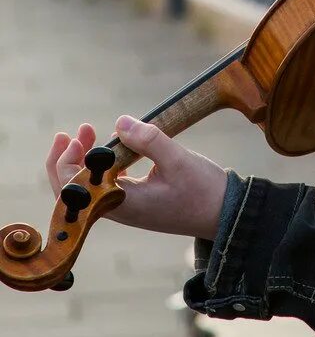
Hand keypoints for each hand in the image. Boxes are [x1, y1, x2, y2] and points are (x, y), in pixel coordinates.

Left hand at [45, 117, 228, 241]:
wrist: (224, 214)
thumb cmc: (203, 191)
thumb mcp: (178, 160)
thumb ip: (148, 140)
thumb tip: (119, 122)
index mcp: (122, 204)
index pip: (75, 189)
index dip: (68, 161)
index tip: (81, 134)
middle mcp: (118, 210)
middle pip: (73, 191)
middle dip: (68, 159)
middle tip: (79, 130)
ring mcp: (125, 207)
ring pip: (88, 188)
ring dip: (83, 159)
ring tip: (89, 131)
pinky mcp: (135, 202)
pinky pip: (105, 185)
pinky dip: (100, 165)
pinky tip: (110, 146)